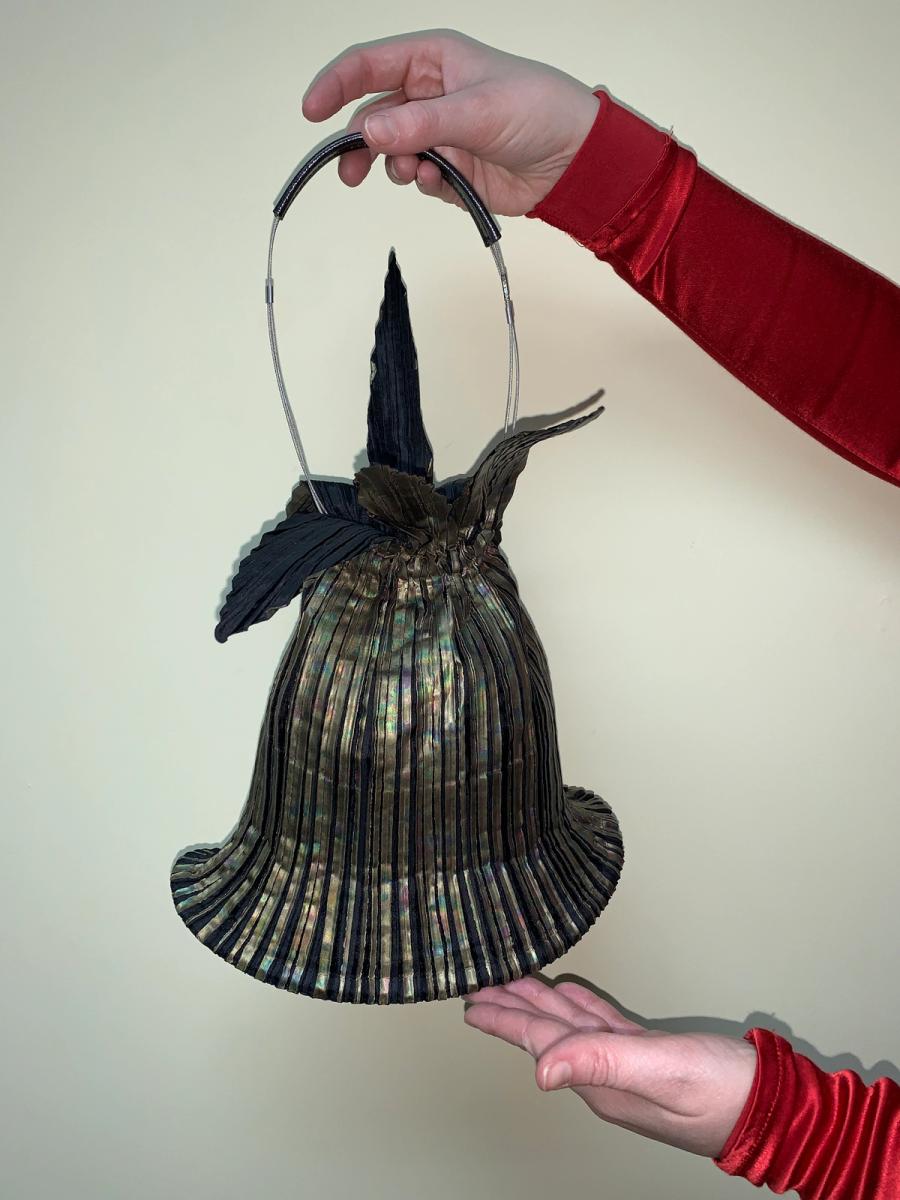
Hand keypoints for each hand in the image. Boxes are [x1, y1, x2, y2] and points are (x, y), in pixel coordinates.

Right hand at [300, 28, 601, 215]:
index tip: (311, 112)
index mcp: (432, 60)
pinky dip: (424, 184)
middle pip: (372, 116)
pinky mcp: (450, 170)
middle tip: (351, 173)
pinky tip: (445, 183)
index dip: (335, 85)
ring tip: (420, 173)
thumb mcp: (476, 110)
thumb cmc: (537, 110)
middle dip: (360, 144)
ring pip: (391, 153)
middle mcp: (429, 94)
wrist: (575, 159)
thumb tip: (370, 134)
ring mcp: (438, 133)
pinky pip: (418, 179)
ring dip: (396, 167)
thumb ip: (420, 124)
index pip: (367, 65)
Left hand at [463, 976, 758, 1157]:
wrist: (778, 1111)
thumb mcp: (664, 1071)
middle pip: (548, 1034)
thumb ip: (603, 1060)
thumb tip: (541, 1070)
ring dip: (540, 1005)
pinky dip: (580, 1009)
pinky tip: (569, 999)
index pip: (541, 1042)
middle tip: (479, 987)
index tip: (472, 1001)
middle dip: (511, 1009)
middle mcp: (608, 1076)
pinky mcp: (651, 1057)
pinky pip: (601, 1026)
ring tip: (512, 986)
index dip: (505, 1018)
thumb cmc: (728, 1092)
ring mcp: (629, 1069)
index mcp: (603, 1080)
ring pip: (571, 1027)